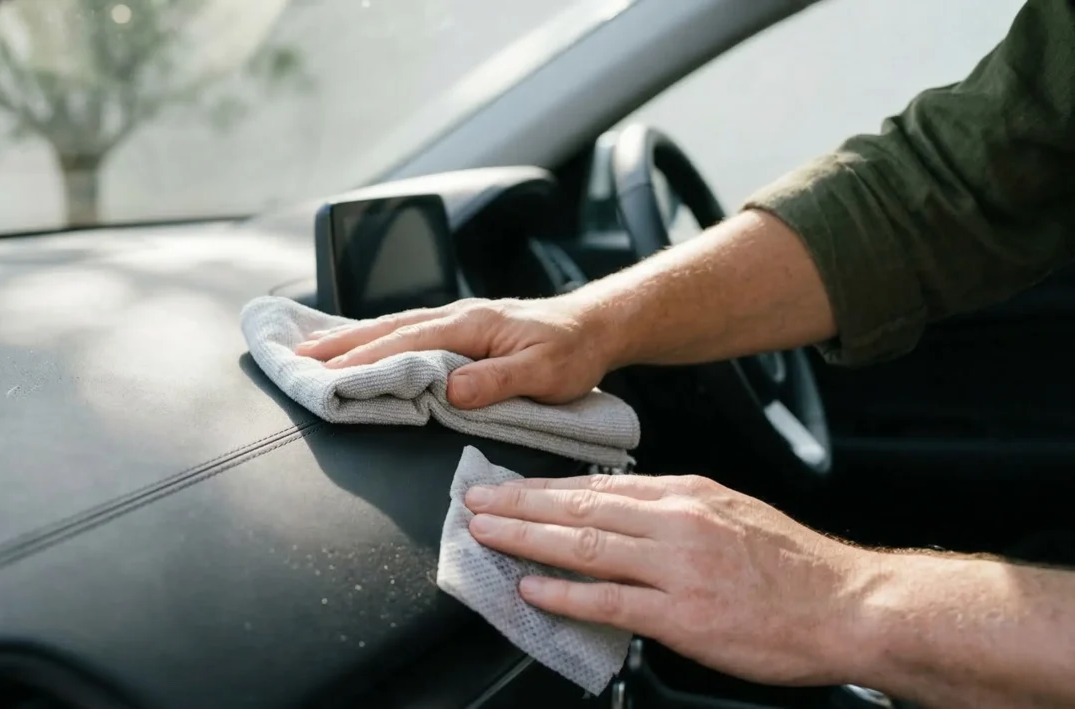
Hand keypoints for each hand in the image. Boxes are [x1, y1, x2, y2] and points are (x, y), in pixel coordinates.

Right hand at [294, 297, 614, 408]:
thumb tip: (451, 391)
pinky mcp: (460, 328)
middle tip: (296, 358)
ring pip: (392, 326)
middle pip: (387, 329)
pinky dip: (374, 335)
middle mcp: (457, 316)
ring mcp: (456, 319)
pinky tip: (356, 342)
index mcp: (471, 324)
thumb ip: (498, 381)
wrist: (596, 325)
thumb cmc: (574, 350)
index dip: (365, 360)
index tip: (328, 375)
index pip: (407, 344)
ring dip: (350, 337)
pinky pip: (406, 329)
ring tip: (310, 348)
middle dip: (340, 344)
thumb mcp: (545, 372)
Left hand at [462, 473, 877, 685]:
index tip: (504, 487)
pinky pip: (612, 601)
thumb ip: (673, 509)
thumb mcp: (730, 512)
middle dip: (519, 505)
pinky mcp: (685, 615)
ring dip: (527, 539)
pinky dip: (566, 594)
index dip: (541, 486)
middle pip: (580, 506)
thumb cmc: (792, 564)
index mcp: (686, 494)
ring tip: (486, 536)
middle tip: (475, 502)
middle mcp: (677, 522)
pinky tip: (533, 589)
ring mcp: (679, 568)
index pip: (596, 484)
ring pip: (586, 545)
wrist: (849, 605)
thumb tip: (618, 507)